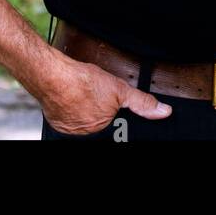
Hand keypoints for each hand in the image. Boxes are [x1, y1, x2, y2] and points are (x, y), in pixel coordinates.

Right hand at [38, 52, 171, 135]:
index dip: (117, 123)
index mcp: (104, 133)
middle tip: (97, 103)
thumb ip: (141, 102)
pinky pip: (72, 122)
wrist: (53, 77)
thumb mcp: (120, 90)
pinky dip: (75, 113)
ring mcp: (73, 134)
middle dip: (105, 118)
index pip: (118, 134)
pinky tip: (76, 102)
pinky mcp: (60, 127)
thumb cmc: (82, 83)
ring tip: (87, 101)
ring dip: (89, 116)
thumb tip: (163, 111)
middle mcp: (88, 137)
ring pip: (88, 127)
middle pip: (103, 130)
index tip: (110, 111)